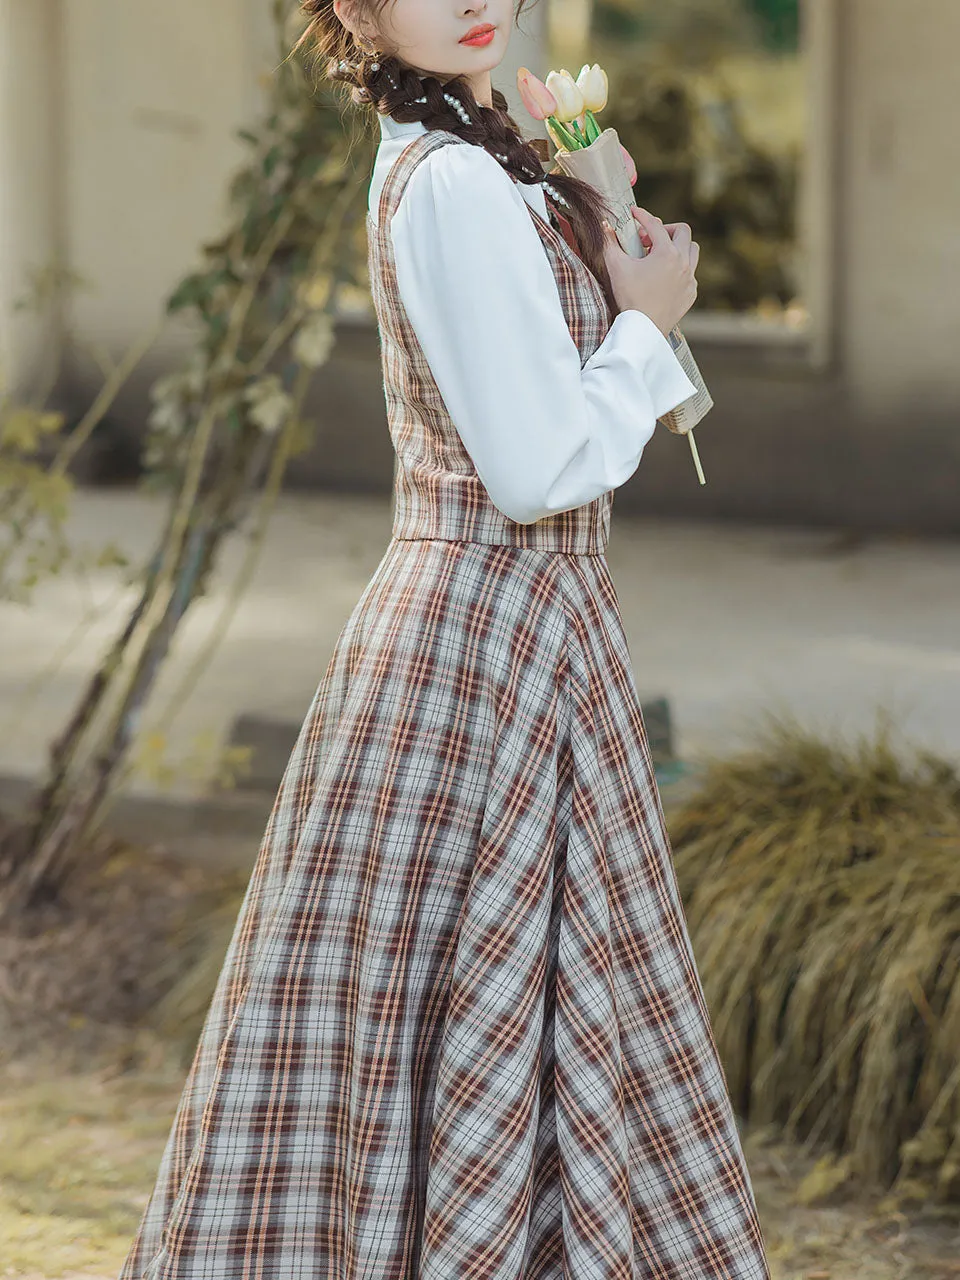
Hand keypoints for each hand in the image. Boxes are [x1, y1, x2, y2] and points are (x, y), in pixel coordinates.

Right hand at [601, 207, 699, 335]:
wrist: (643, 329)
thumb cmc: (630, 298)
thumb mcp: (616, 267)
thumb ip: (609, 243)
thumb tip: (604, 226)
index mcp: (666, 253)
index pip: (655, 225)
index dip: (642, 216)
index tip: (634, 213)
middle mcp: (683, 262)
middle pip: (682, 231)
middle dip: (666, 229)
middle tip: (649, 238)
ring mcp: (690, 278)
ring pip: (692, 250)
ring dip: (678, 246)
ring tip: (661, 254)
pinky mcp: (691, 293)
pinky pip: (691, 273)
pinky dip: (680, 269)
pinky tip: (665, 277)